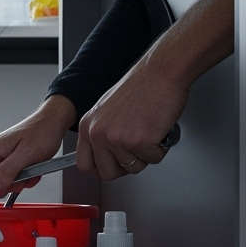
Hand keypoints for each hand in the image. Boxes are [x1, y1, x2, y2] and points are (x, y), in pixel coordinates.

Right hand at [0, 95, 74, 197]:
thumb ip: (7, 172)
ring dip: (16, 181)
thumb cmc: (42, 132)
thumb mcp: (26, 155)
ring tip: (29, 173)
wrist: (52, 123)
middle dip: (4, 186)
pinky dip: (20, 177)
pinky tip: (30, 171)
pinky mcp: (7, 156)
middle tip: (19, 181)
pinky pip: (8, 174)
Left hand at [76, 62, 186, 179]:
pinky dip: (161, 148)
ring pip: (133, 168)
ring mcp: (117, 139)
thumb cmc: (141, 87)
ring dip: (146, 155)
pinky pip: (153, 159)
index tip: (110, 168)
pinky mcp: (139, 142)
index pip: (84, 164)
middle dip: (126, 167)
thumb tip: (106, 155)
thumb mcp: (107, 111)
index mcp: (87, 126)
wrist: (160, 73)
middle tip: (137, 153)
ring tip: (149, 132)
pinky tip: (158, 130)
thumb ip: (102, 133)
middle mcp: (98, 133)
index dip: (100, 170)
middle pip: (107, 173)